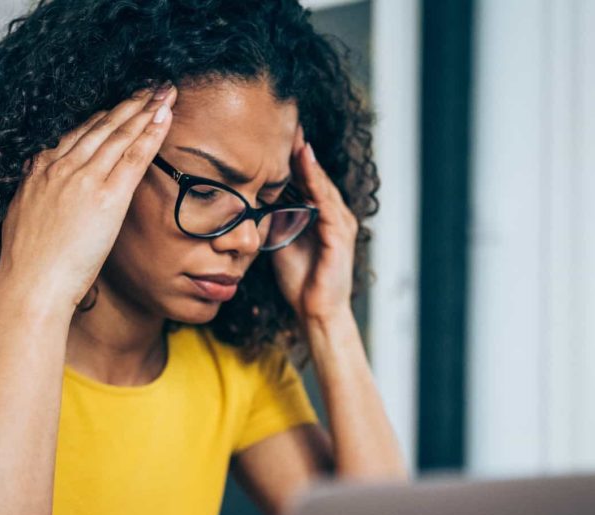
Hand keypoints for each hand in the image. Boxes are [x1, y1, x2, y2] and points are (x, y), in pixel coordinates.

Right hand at [0, 86, 176, 309]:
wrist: (31, 285)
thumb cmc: (27, 267)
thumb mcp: (22, 219)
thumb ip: (35, 197)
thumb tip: (38, 186)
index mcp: (40, 173)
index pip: (76, 135)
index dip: (101, 118)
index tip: (118, 106)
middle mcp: (61, 168)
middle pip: (100, 127)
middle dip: (128, 105)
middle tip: (149, 87)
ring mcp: (84, 179)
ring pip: (119, 135)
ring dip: (145, 110)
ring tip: (163, 93)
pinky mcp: (106, 195)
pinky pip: (134, 156)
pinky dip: (151, 133)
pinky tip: (164, 117)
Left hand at [271, 126, 359, 324]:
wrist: (316, 312)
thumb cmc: (301, 281)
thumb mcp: (282, 241)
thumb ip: (275, 220)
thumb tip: (254, 202)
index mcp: (321, 216)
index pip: (307, 179)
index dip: (292, 157)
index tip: (275, 134)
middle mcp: (335, 215)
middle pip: (316, 175)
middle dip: (300, 150)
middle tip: (286, 122)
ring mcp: (340, 224)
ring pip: (322, 184)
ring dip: (308, 160)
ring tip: (295, 136)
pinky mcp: (340, 235)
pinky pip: (326, 202)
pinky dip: (315, 181)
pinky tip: (305, 163)